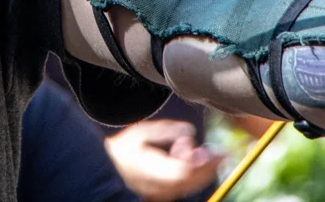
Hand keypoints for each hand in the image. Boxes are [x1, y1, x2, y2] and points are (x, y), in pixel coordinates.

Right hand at [104, 119, 223, 201]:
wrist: (101, 170)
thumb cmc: (120, 151)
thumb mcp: (141, 133)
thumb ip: (166, 131)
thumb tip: (189, 131)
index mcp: (159, 171)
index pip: (193, 171)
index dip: (210, 162)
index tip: (222, 152)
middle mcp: (164, 187)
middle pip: (195, 181)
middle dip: (209, 166)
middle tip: (215, 151)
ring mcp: (163, 194)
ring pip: (190, 185)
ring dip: (198, 168)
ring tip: (184, 147)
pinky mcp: (161, 195)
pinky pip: (181, 186)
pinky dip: (188, 173)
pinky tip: (179, 156)